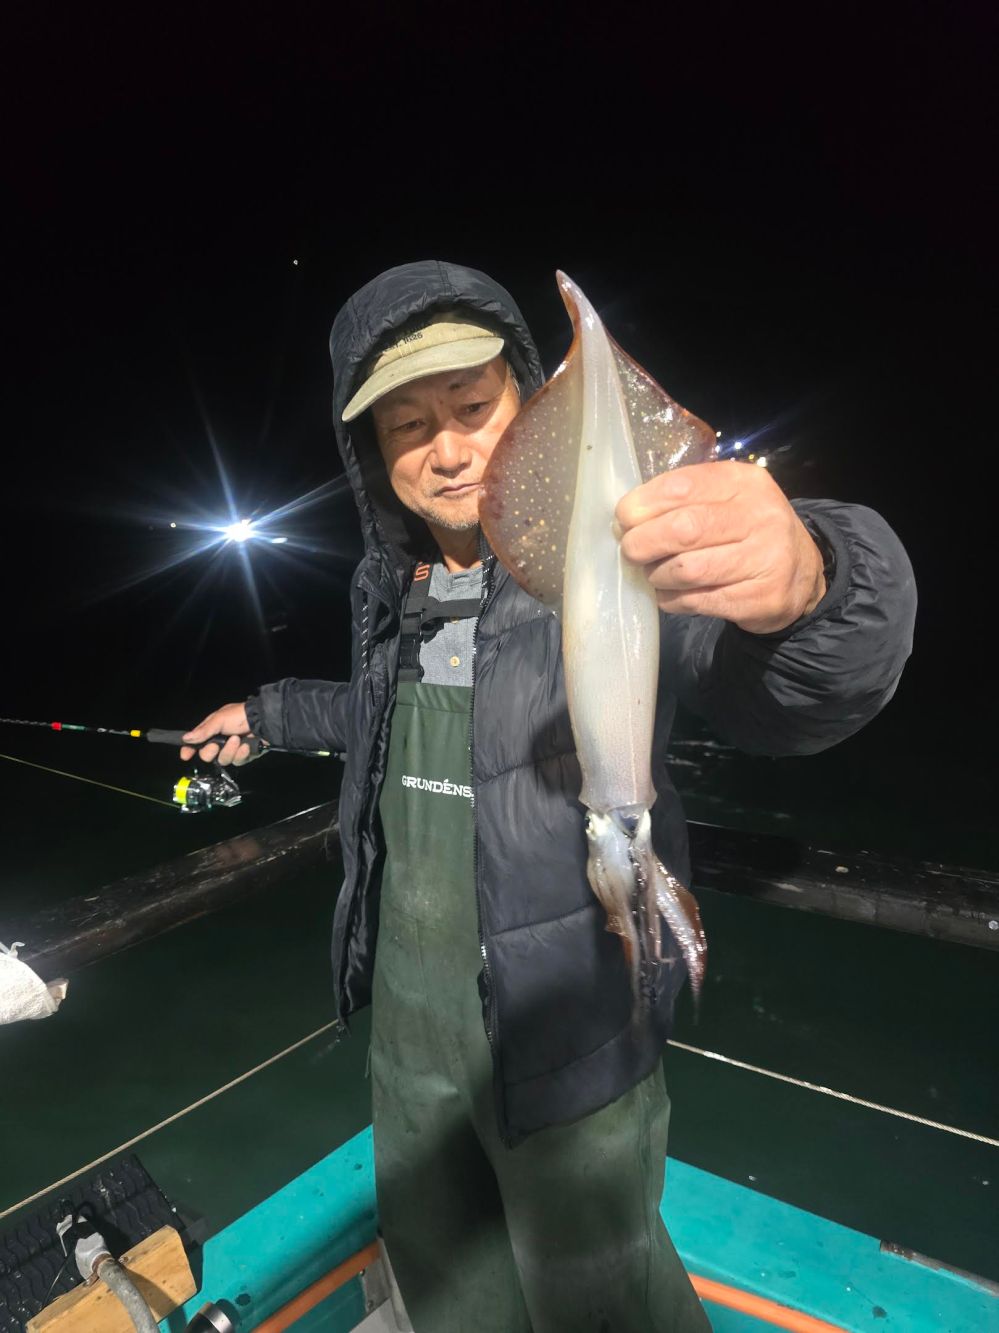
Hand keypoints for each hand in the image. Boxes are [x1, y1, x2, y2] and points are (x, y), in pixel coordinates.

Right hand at [181, 702, 255, 764]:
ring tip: (238, 739)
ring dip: (229, 751)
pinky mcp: (244, 756)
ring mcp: (232, 750)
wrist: (263, 720)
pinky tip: (246, 746)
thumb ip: (203, 731)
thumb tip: (186, 738)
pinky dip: (242, 754)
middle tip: (218, 744)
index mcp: (212, 730)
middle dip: (211, 751)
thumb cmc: (240, 716)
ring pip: (223, 760)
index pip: (196, 742)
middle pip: (207, 755)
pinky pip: (238, 761)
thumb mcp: (219, 719)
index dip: (189, 750)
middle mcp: (220, 741)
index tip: (185, 756)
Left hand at [615, 460, 826, 633]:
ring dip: (657, 575)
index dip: (643, 505)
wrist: (801, 575)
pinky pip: (698, 601)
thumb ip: (682, 501)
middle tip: (631, 551)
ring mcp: (765, 559)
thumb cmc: (747, 532)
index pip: (681, 486)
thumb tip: (626, 517)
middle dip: (643, 542)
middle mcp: (760, 516)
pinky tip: (670, 594)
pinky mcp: (761, 598)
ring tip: (654, 574)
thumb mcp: (725, 500)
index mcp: (744, 482)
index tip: (624, 519)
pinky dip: (672, 600)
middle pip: (683, 529)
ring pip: (687, 570)